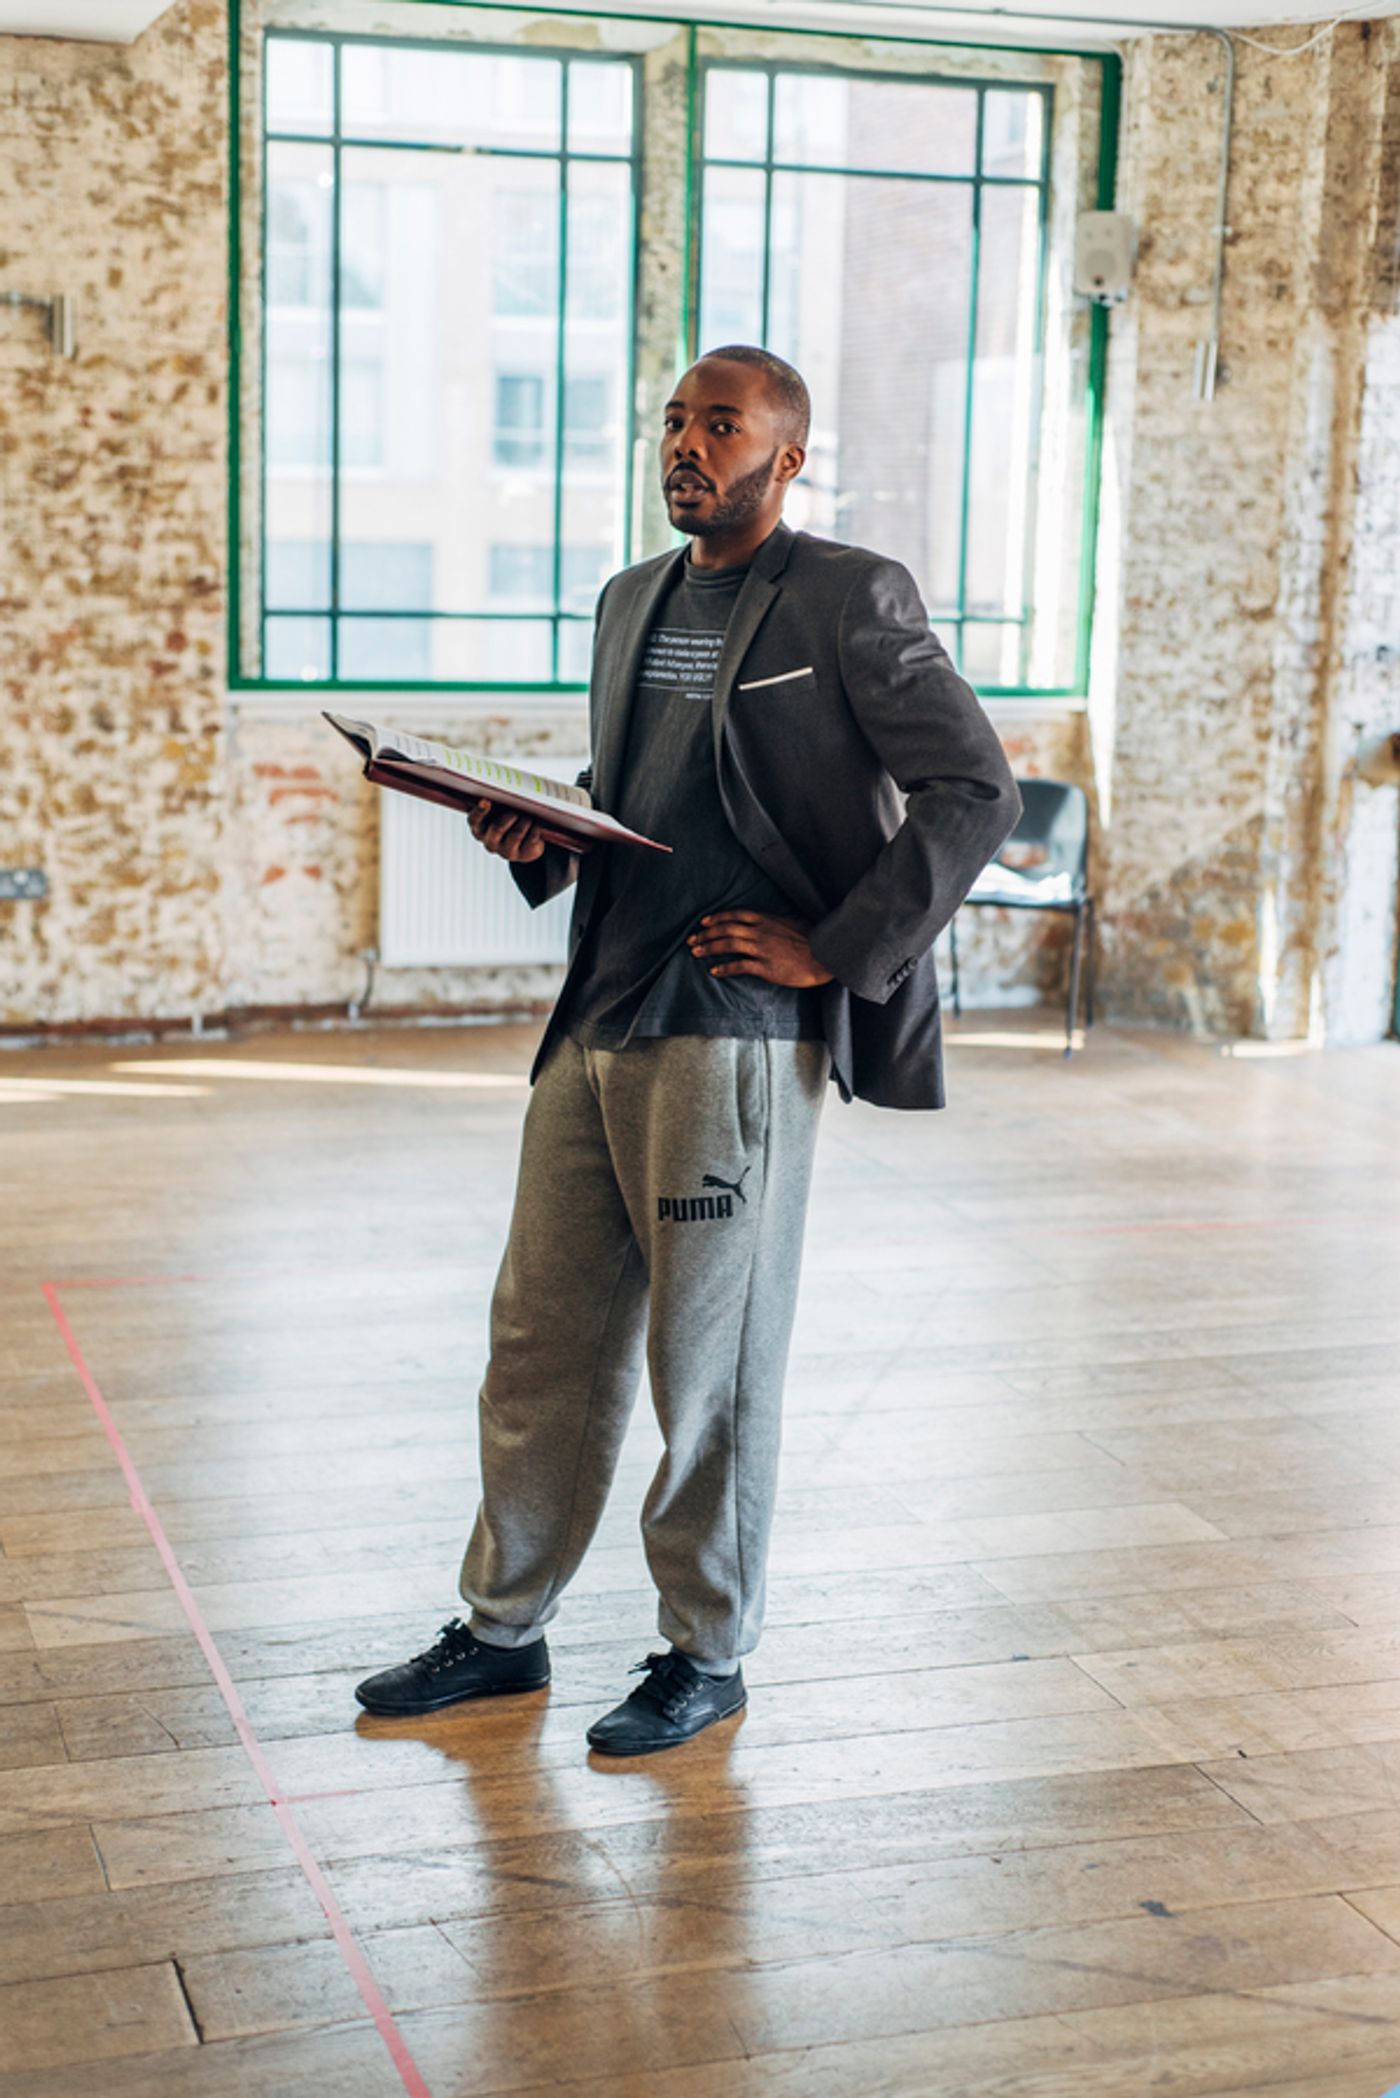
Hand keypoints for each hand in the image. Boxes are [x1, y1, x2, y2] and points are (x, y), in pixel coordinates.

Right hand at [468, 798, 546, 863]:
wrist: (526, 841)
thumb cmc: (509, 820)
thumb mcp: (500, 811)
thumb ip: (495, 802)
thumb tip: (499, 786)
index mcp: (479, 829)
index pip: (474, 820)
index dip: (480, 811)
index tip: (486, 801)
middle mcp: (490, 842)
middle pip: (497, 828)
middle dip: (509, 817)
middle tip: (516, 811)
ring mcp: (505, 851)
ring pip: (516, 834)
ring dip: (524, 822)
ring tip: (528, 817)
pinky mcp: (522, 855)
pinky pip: (530, 840)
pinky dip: (535, 830)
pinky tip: (537, 826)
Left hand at [687, 911, 834, 987]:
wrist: (825, 956)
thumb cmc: (814, 939)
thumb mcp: (797, 922)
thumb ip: (783, 919)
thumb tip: (783, 916)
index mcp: (767, 920)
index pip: (736, 915)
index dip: (718, 917)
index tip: (704, 922)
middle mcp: (761, 932)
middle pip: (726, 929)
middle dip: (706, 934)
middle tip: (692, 939)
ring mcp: (762, 949)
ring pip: (728, 945)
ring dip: (709, 947)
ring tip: (696, 952)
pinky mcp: (765, 967)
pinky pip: (740, 966)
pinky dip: (724, 967)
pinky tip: (714, 971)